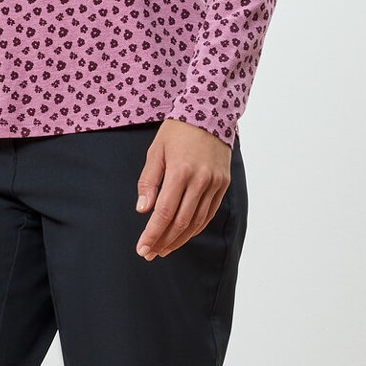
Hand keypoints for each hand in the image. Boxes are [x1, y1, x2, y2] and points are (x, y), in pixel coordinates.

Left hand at [135, 119, 230, 259]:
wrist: (210, 112)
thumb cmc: (178, 131)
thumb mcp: (155, 151)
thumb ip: (148, 181)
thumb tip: (142, 209)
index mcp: (180, 171)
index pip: (164, 212)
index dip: (152, 234)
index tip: (142, 248)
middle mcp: (200, 180)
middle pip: (180, 222)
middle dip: (163, 241)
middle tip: (150, 253)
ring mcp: (215, 183)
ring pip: (197, 221)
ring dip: (179, 239)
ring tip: (164, 249)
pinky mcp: (223, 184)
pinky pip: (209, 213)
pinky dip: (196, 227)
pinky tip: (183, 235)